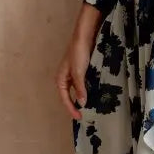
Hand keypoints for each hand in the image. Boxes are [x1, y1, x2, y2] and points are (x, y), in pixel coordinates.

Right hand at [56, 4, 100, 119]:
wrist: (84, 36)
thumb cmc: (78, 53)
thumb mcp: (79, 73)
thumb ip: (80, 89)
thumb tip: (82, 103)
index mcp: (60, 79)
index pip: (65, 99)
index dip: (71, 109)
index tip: (79, 117)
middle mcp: (65, 78)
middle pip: (69, 96)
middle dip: (74, 106)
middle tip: (83, 115)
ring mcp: (73, 74)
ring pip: (76, 90)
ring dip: (81, 98)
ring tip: (89, 107)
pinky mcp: (81, 70)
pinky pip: (82, 84)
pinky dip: (86, 90)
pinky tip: (93, 93)